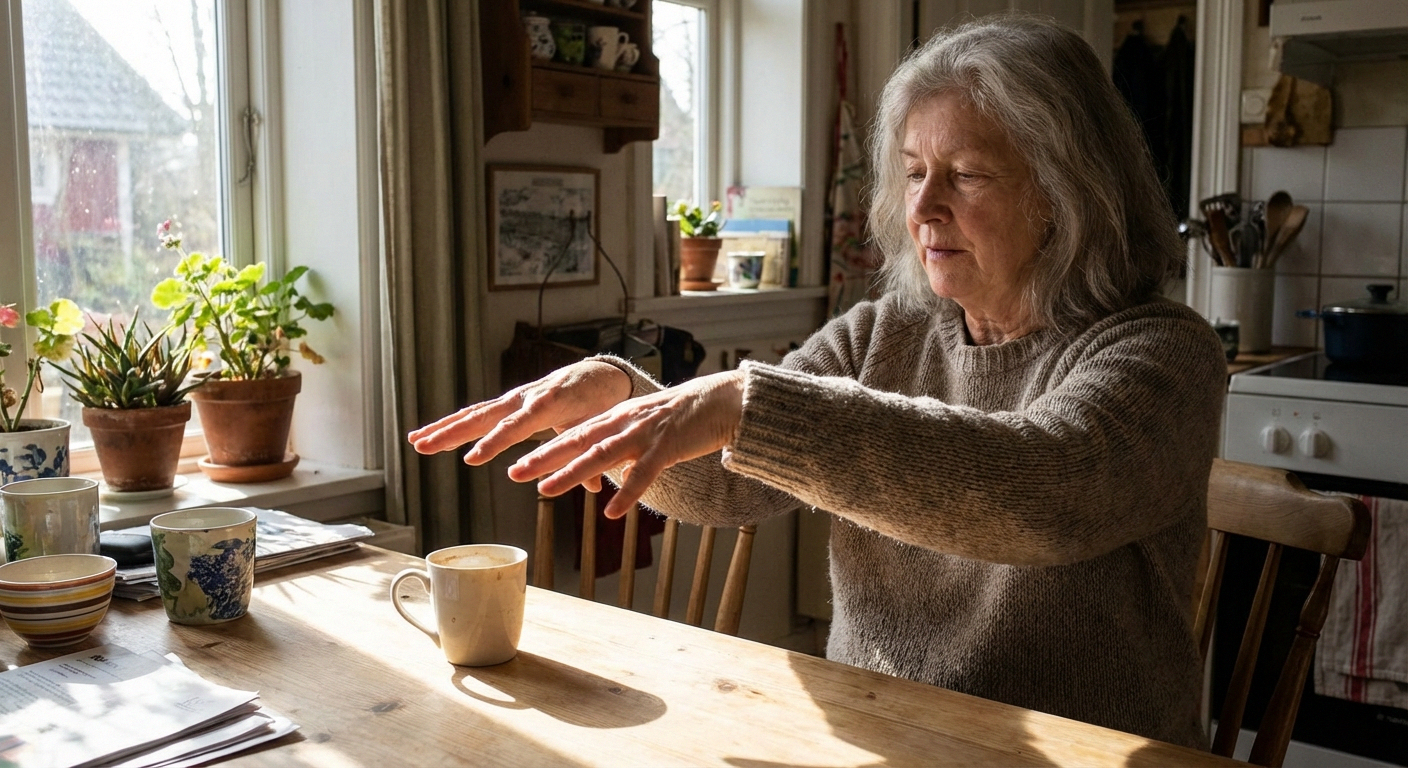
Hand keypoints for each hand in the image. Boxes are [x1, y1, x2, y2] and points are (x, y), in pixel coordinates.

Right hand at [407, 361, 632, 486]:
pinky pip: (475, 413)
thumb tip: (595, 488)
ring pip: (472, 414)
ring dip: (443, 428)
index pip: (515, 426)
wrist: (598, 376)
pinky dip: (451, 424)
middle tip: (424, 447)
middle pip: (482, 417)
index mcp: (546, 404)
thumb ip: (591, 457)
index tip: (471, 459)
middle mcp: (523, 398)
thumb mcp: (597, 429)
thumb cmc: (599, 403)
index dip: (493, 443)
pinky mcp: (506, 403)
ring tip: (415, 443)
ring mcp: (512, 399)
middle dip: (452, 433)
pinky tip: (426, 435)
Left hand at [509, 370, 744, 518]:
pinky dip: (626, 491)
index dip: (545, 450)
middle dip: (544, 458)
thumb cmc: (681, 418)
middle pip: (577, 441)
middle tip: (514, 474)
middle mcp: (624, 423)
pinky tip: (610, 512)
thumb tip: (600, 467)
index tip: (517, 467)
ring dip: (571, 473)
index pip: (574, 434)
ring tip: (545, 491)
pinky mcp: (668, 446)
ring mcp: (644, 434)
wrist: (720, 401)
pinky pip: (643, 472)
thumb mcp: (642, 427)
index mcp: (616, 419)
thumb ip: (620, 444)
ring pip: (601, 454)